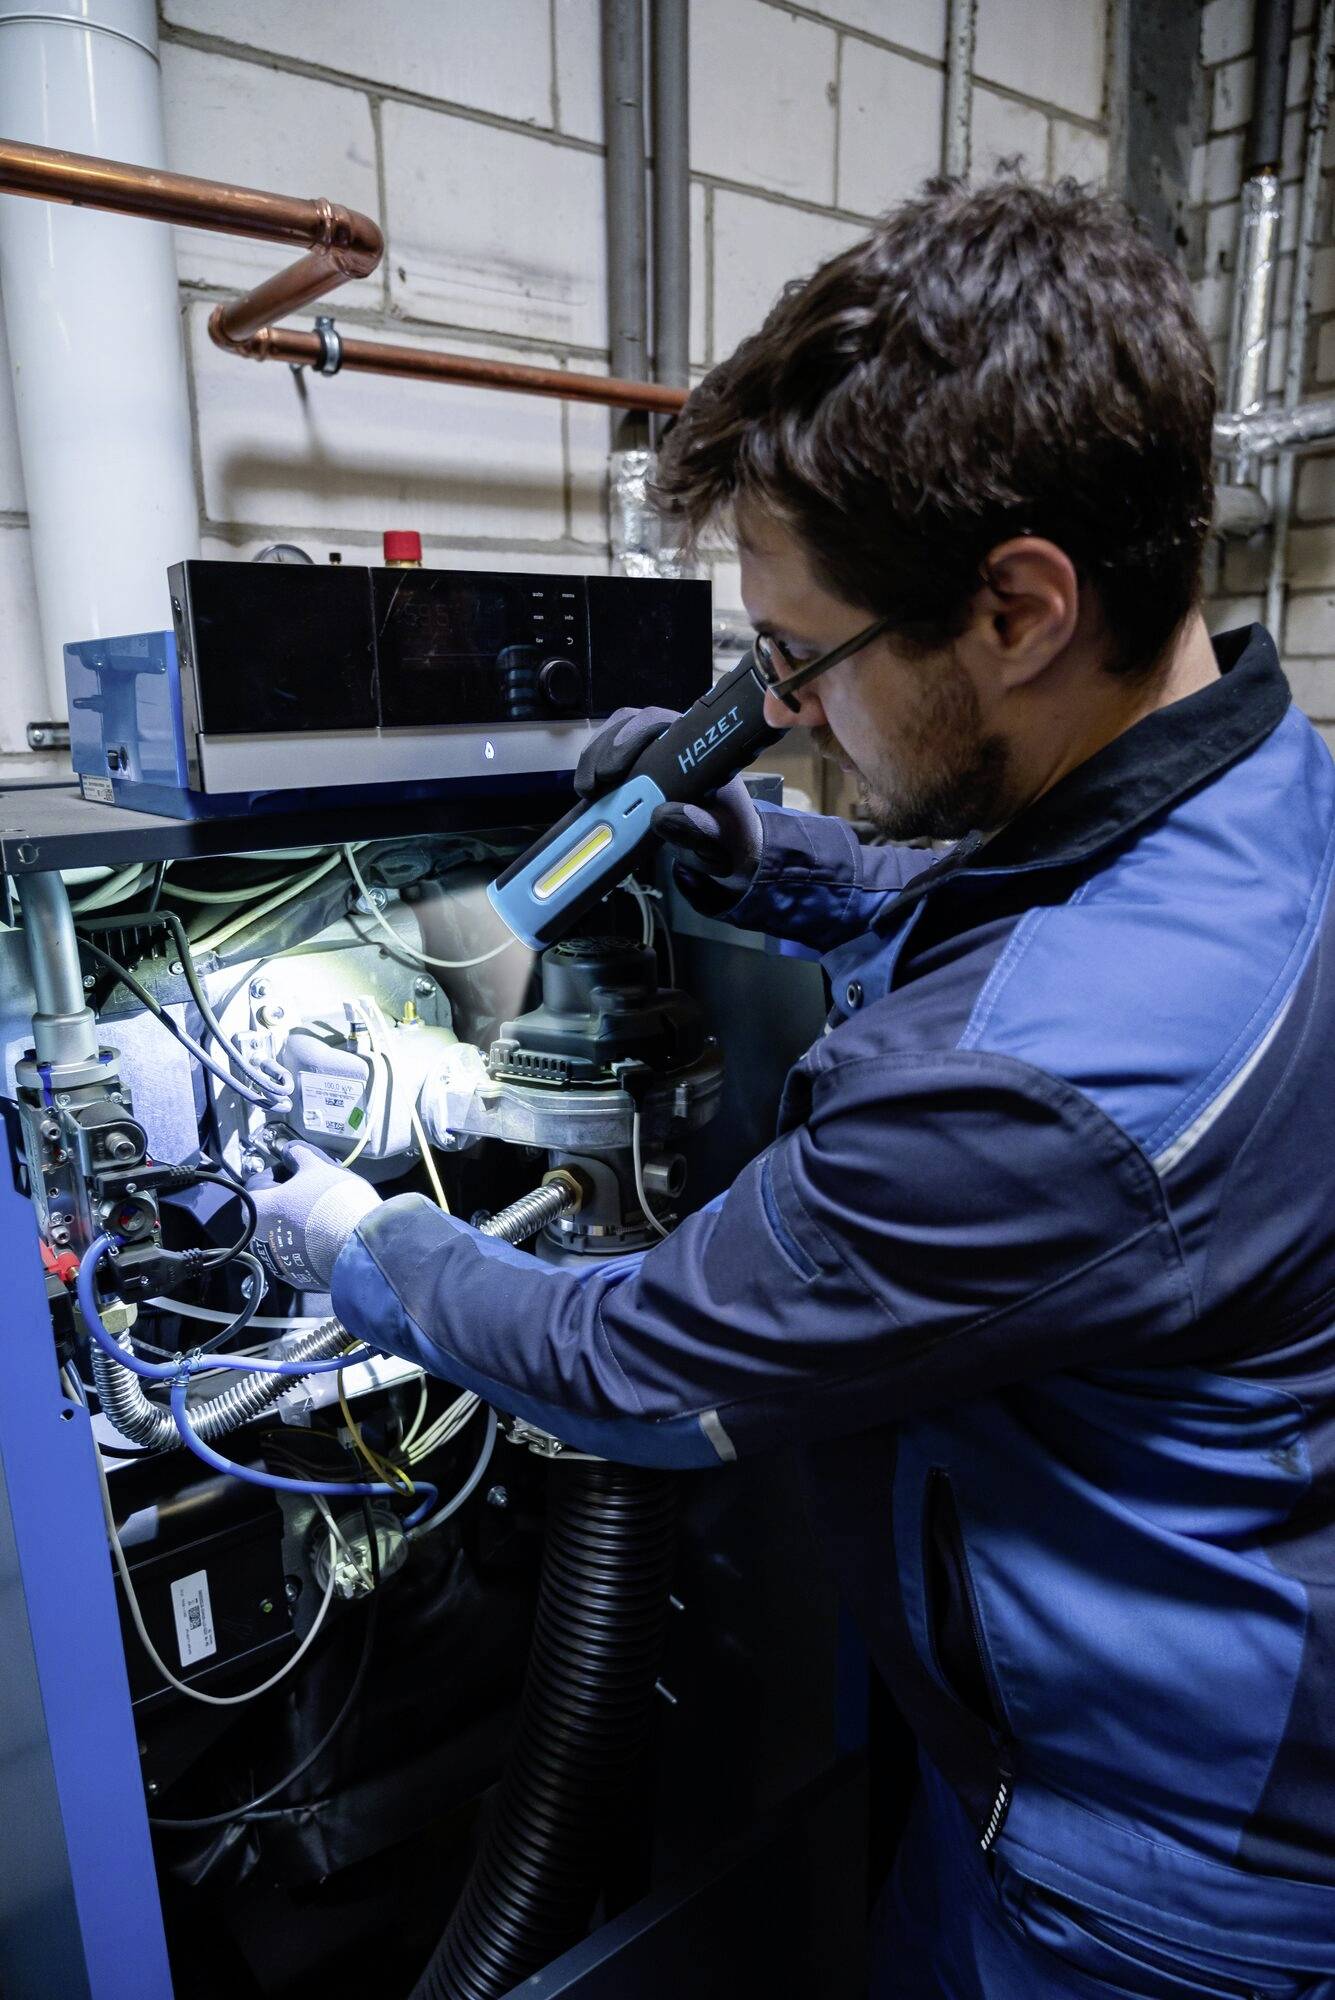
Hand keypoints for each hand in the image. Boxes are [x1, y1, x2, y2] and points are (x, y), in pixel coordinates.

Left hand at [249, 1141, 380, 1290]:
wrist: (358, 1246)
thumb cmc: (330, 1201)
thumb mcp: (316, 1166)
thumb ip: (298, 1154)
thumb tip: (289, 1150)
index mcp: (257, 1208)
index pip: (257, 1182)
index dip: (277, 1171)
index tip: (294, 1168)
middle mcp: (260, 1239)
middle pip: (271, 1210)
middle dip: (290, 1197)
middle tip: (313, 1188)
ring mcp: (279, 1262)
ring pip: (286, 1234)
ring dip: (300, 1222)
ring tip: (325, 1211)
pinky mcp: (300, 1278)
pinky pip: (301, 1255)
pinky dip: (311, 1244)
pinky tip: (330, 1234)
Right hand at [575, 705, 761, 889]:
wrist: (723, 845)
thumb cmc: (727, 834)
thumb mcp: (721, 837)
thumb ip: (700, 828)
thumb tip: (661, 816)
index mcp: (701, 748)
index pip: (666, 722)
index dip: (636, 734)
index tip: (618, 767)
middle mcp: (674, 742)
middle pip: (633, 722)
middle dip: (608, 747)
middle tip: (598, 781)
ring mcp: (650, 753)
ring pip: (614, 735)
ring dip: (594, 757)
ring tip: (588, 791)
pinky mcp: (632, 768)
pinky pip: (606, 756)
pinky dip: (591, 770)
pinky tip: (588, 794)